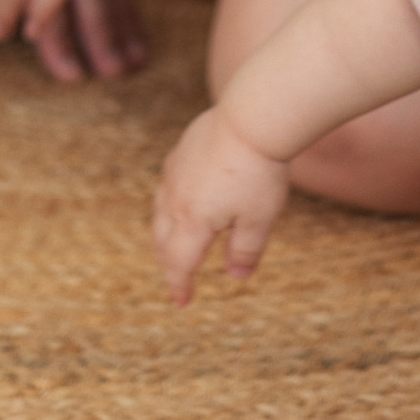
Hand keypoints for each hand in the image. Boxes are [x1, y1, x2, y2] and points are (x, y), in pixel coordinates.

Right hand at [155, 101, 293, 302]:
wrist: (253, 117)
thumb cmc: (260, 171)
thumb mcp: (259, 219)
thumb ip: (245, 250)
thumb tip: (236, 276)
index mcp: (193, 221)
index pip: (179, 263)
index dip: (180, 285)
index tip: (182, 302)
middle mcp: (176, 198)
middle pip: (163, 240)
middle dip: (169, 263)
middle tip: (178, 278)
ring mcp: (175, 172)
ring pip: (160, 212)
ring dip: (165, 235)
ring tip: (175, 244)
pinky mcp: (181, 151)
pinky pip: (167, 186)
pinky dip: (169, 205)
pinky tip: (183, 201)